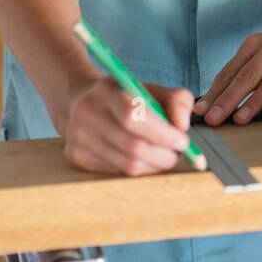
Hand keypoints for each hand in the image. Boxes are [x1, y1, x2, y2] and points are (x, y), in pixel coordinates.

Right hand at [57, 76, 194, 175]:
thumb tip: (182, 125)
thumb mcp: (150, 88)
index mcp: (106, 91)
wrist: (80, 103)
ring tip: (165, 155)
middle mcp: (88, 114)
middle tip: (178, 153)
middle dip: (164, 154)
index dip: (162, 133)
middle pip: (133, 147)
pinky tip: (145, 159)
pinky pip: (119, 172)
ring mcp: (79, 138)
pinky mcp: (78, 157)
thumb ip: (177, 99)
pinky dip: (140, 169)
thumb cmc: (124, 97)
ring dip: (155, 164)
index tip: (182, 140)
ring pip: (128, 165)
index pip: (133, 116)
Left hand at [195, 18, 261, 125]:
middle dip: (228, 98)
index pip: (231, 70)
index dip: (215, 92)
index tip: (202, 111)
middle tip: (214, 117)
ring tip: (239, 119)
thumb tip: (217, 102)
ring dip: (254, 101)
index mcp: (256, 42)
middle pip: (248, 74)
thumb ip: (246, 74)